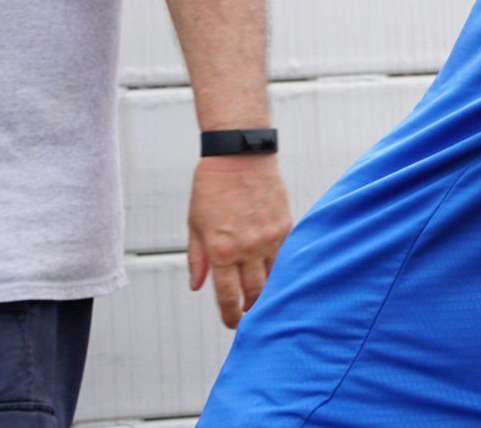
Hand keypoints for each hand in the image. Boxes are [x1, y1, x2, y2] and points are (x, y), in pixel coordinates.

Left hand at [188, 153, 291, 327]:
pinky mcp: (285, 225)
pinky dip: (280, 266)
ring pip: (274, 276)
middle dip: (251, 308)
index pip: (228, 296)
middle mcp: (247, 247)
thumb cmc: (213, 188)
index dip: (231, 315)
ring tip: (263, 297)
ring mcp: (269, 237)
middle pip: (254, 292)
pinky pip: (285, 254)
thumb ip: (197, 258)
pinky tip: (276, 270)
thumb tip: (198, 286)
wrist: (240, 156)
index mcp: (220, 250)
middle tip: (249, 315)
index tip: (233, 324)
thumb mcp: (195, 224)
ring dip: (268, 290)